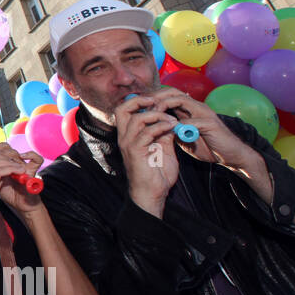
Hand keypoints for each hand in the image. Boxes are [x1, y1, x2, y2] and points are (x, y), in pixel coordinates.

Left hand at [0, 142, 44, 213]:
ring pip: (16, 152)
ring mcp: (24, 164)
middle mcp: (14, 161)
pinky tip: (21, 157)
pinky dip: (31, 155)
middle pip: (6, 147)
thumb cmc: (6, 193)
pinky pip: (36, 159)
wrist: (20, 206)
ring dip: (6, 153)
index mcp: (3, 162)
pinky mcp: (34, 171)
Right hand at [114, 93, 178, 215]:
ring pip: (136, 119)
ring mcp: (128, 144)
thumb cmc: (157, 174)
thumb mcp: (163, 148)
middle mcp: (124, 137)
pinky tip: (172, 127)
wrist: (153, 194)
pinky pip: (146, 132)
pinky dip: (160, 126)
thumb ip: (164, 133)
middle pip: (122, 109)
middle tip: (156, 101)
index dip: (138, 101)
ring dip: (156, 115)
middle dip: (139, 100)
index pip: (124, 110)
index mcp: (129, 135)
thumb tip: (172, 119)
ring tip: (172, 119)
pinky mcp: (135, 152)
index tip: (157, 101)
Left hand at [147, 87, 257, 168]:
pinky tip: (169, 130)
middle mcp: (196, 106)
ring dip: (164, 105)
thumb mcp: (184, 137)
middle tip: (141, 106)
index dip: (152, 98)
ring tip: (153, 114)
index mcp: (189, 109)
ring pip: (181, 99)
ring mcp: (204, 113)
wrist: (230, 155)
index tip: (138, 106)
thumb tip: (153, 129)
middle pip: (172, 91)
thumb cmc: (208, 146)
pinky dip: (179, 125)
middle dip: (155, 96)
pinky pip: (192, 120)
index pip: (168, 95)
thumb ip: (171, 130)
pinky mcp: (211, 123)